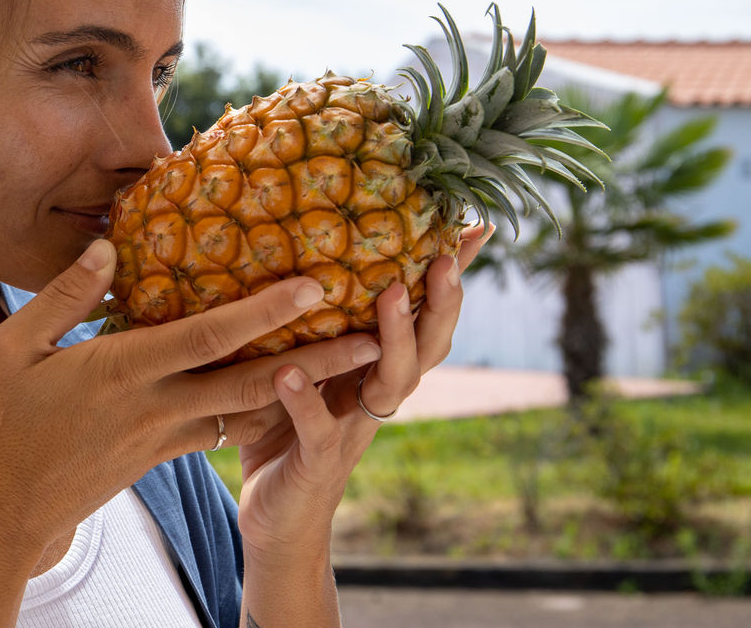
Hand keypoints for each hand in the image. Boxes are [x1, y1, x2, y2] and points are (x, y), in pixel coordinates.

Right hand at [0, 238, 380, 559]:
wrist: (1, 511)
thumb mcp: (13, 349)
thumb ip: (64, 295)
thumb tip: (107, 246)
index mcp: (123, 372)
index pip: (208, 338)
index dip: (264, 312)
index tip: (313, 285)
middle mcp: (155, 407)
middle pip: (251, 382)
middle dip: (317, 360)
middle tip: (374, 338)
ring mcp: (162, 438)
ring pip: (244, 410)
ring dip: (298, 387)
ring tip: (346, 363)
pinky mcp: (160, 457)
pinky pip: (219, 428)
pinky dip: (255, 409)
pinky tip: (278, 389)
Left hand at [234, 222, 495, 558]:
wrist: (275, 523)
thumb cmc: (286, 436)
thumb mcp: (302, 372)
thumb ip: (313, 329)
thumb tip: (303, 257)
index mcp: (374, 373)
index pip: (424, 319)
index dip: (450, 279)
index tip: (475, 228)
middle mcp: (374, 399)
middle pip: (425, 347)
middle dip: (440, 302)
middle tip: (443, 257)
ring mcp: (351, 430)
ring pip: (389, 383)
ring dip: (393, 337)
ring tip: (389, 294)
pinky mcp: (317, 461)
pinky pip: (316, 427)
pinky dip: (304, 401)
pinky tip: (287, 373)